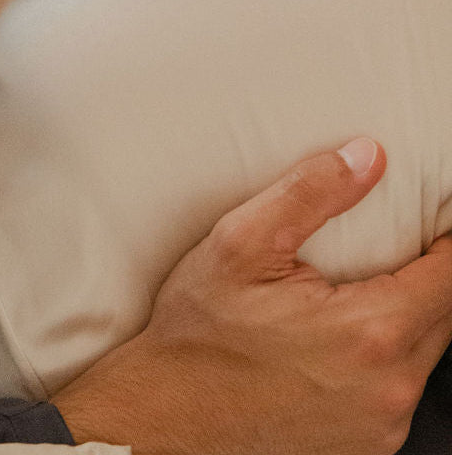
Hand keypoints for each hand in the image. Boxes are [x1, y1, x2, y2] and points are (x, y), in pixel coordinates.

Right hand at [53, 139, 451, 454]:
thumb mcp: (239, 245)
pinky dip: (381, 357)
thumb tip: (366, 158)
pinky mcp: (365, 445)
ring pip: (423, 353)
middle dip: (425, 273)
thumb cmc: (196, 337)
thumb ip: (309, 193)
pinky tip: (332, 341)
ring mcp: (380, 425)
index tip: (436, 215)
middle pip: (444, 314)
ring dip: (403, 316)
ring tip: (348, 291)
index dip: (447, 235)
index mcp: (368, 332)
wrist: (162, 417)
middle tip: (386, 245)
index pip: (450, 273)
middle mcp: (388, 387)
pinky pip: (396, 388)